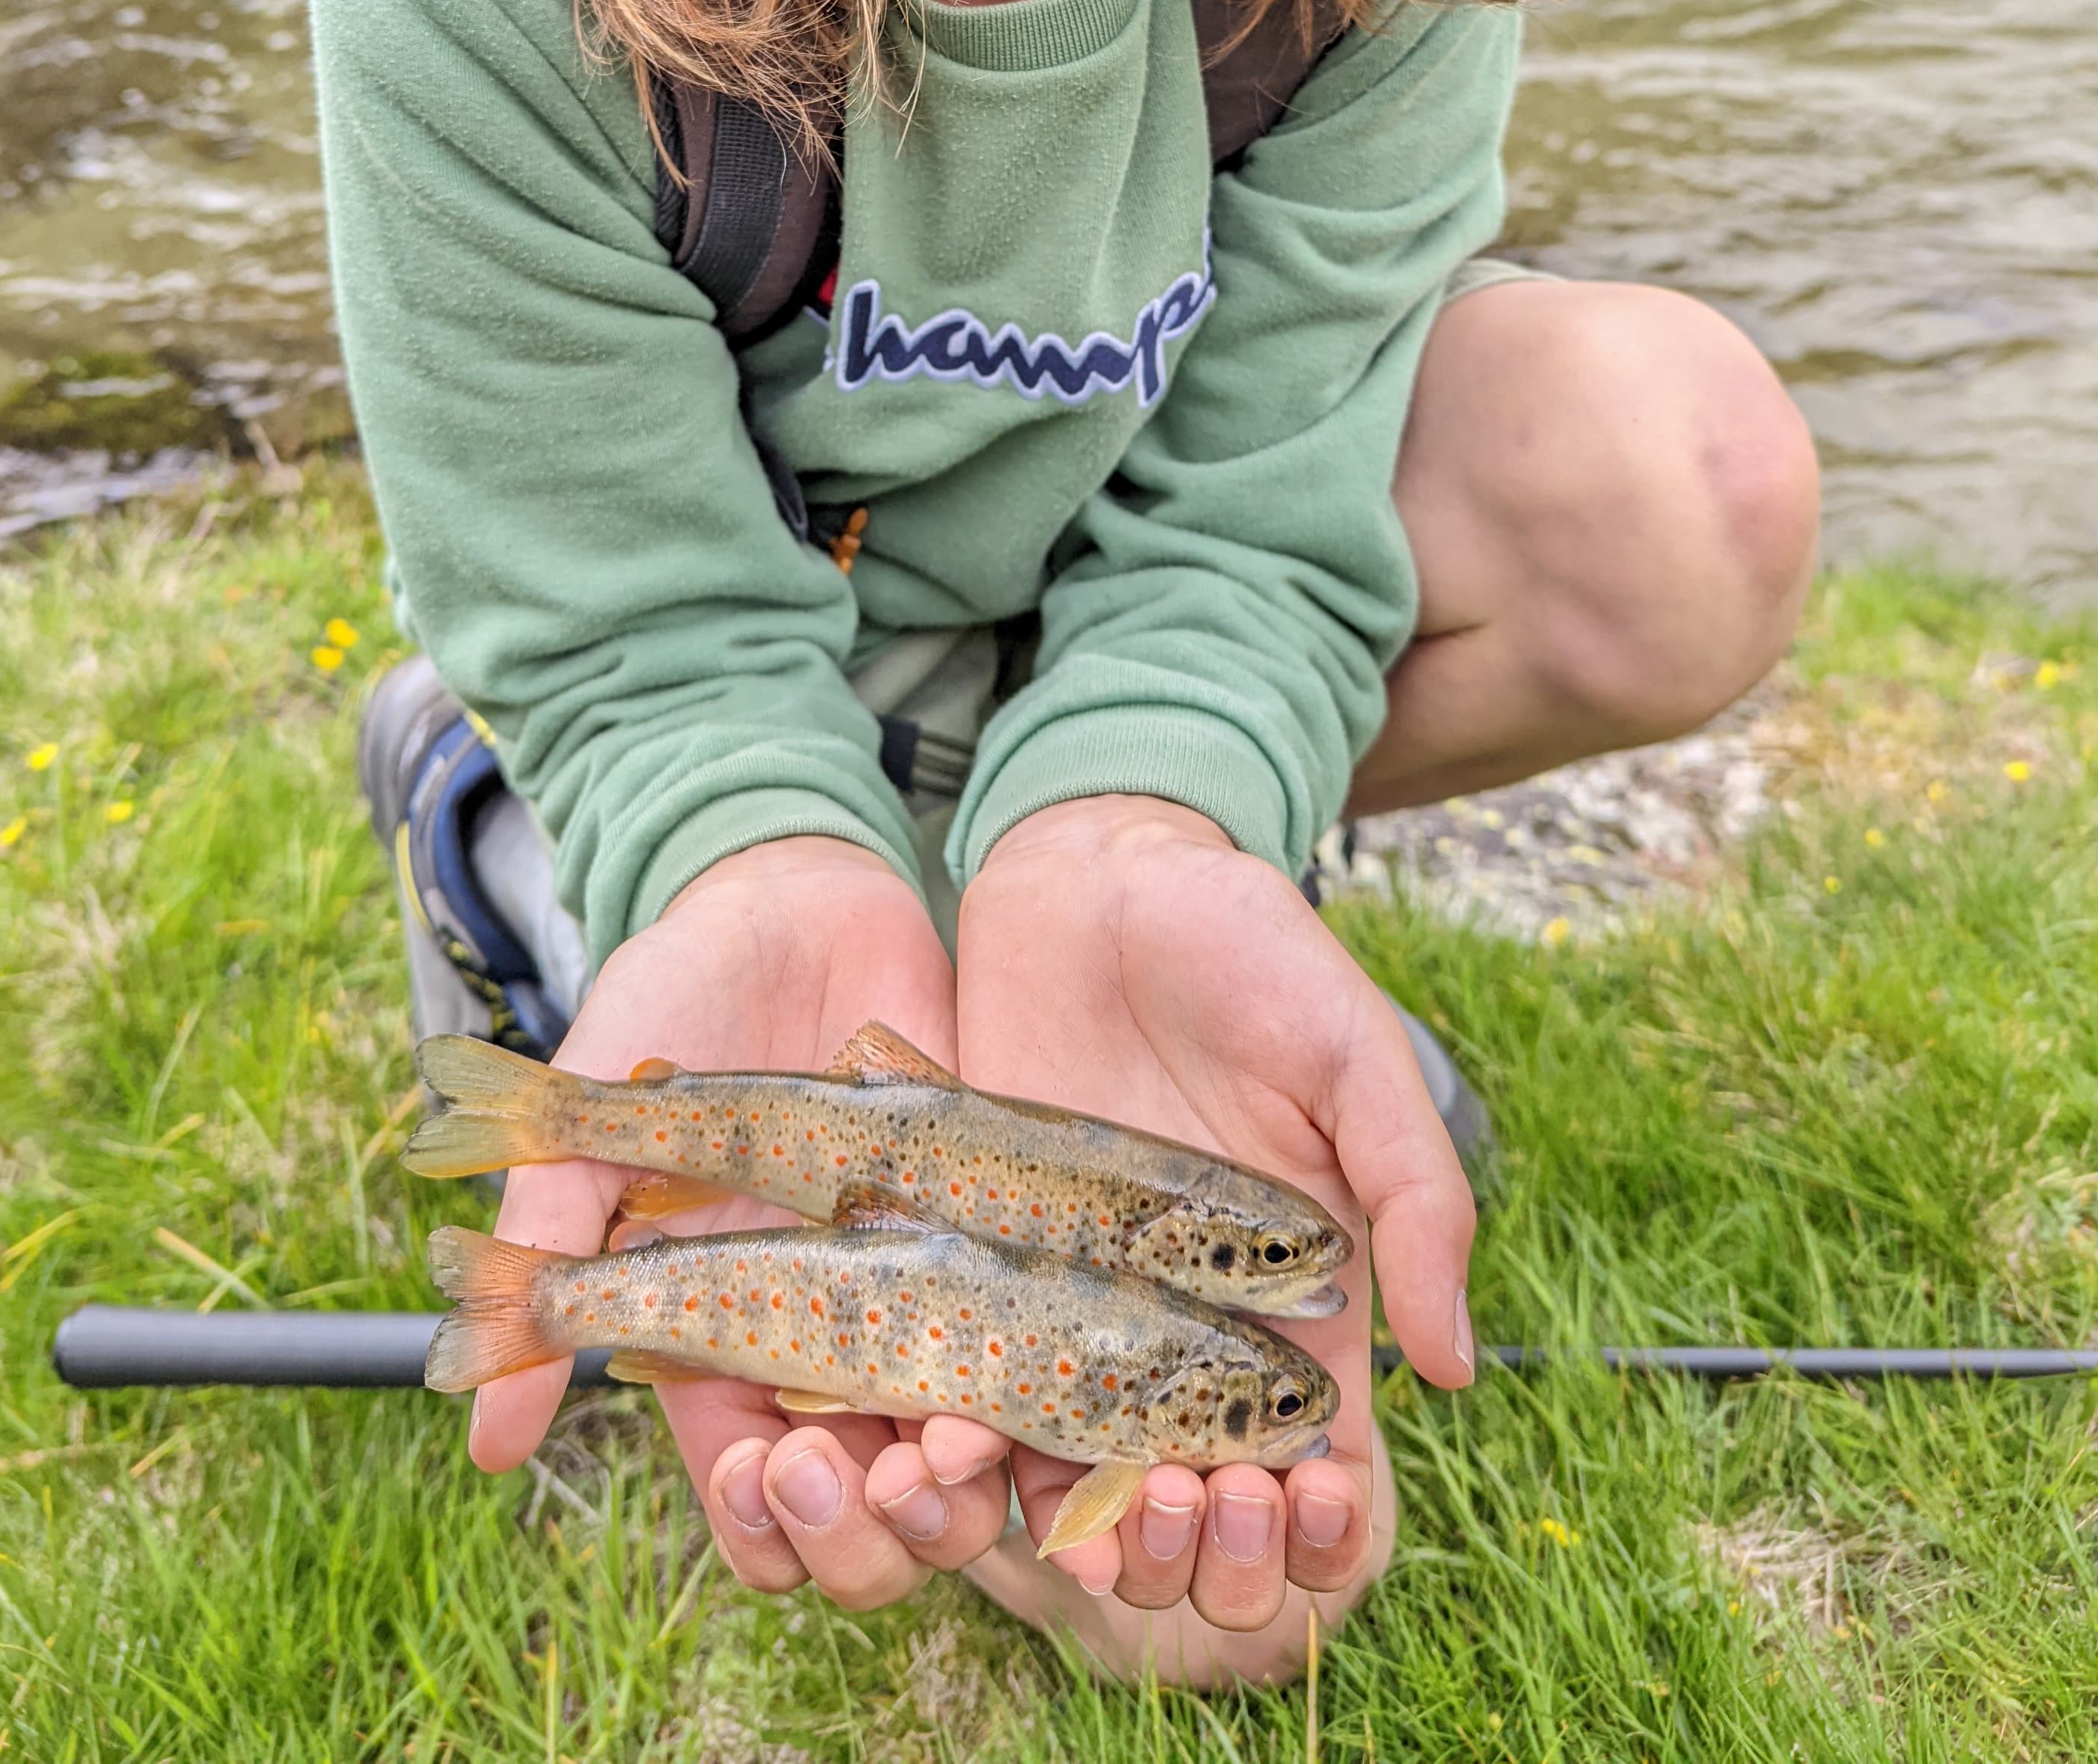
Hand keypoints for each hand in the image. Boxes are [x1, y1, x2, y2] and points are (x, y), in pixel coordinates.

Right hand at [466, 836, 1020, 1605]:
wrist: (803, 896)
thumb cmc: (679, 997)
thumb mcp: (596, 1112)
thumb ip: (550, 1252)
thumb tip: (480, 1438)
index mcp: (728, 1342)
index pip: (756, 1510)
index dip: (766, 1528)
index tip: (765, 1469)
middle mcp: (834, 1347)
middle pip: (866, 1530)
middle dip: (871, 1532)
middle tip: (881, 1463)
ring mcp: (929, 1302)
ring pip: (964, 1479)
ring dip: (962, 1488)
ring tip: (958, 1430)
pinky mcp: (1007, 1246)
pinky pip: (1050, 1378)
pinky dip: (1048, 1418)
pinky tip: (1033, 1391)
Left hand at [954, 797, 1474, 1625]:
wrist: (1098, 864)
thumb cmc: (1249, 946)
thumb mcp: (1354, 1052)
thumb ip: (1416, 1194)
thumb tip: (1457, 1368)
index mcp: (1299, 1290)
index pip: (1319, 1453)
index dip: (1317, 1522)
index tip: (1301, 1513)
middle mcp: (1190, 1315)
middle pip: (1198, 1492)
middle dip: (1196, 1550)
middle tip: (1189, 1516)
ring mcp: (1084, 1293)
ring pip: (1081, 1466)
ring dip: (1081, 1523)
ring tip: (1080, 1526)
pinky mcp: (987, 1254)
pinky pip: (975, 1380)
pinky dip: (966, 1440)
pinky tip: (956, 1453)